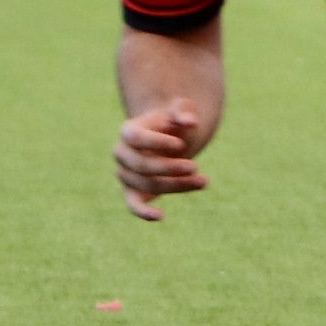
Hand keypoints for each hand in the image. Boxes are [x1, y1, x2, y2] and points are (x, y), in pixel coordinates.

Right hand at [115, 100, 210, 221]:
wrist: (170, 139)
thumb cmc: (174, 123)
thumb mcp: (182, 110)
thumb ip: (184, 111)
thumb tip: (190, 122)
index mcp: (128, 131)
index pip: (136, 138)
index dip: (157, 143)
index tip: (181, 145)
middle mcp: (121, 153)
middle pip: (141, 165)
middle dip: (169, 168)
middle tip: (195, 166)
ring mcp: (125, 174)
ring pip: (148, 185)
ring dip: (176, 185)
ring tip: (204, 181)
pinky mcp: (133, 192)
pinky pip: (133, 205)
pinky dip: (144, 212)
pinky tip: (160, 216)